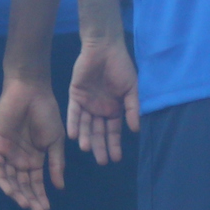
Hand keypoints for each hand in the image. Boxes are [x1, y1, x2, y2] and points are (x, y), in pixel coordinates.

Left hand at [0, 72, 65, 209]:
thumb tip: (59, 187)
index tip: (46, 209)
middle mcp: (21, 158)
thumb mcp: (55, 141)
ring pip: (11, 179)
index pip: (35, 182)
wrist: (31, 92)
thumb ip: (56, 163)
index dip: (40, 195)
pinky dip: (4, 181)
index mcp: (36, 157)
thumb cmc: (46, 112)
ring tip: (26, 204)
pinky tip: (12, 191)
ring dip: (17, 193)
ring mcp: (9, 152)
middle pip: (23, 184)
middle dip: (30, 198)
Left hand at [66, 35, 140, 165]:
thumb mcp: (131, 88)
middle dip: (100, 146)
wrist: (104, 48)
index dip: (114, 144)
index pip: (113, 131)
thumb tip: (135, 130)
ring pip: (86, 125)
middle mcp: (99, 110)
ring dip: (86, 137)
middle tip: (101, 161)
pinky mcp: (75, 95)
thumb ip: (132, 108)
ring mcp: (87, 103)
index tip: (116, 158)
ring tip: (86, 149)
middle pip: (99, 132)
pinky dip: (74, 123)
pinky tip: (74, 135)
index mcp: (114, 109)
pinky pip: (74, 113)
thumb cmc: (121, 67)